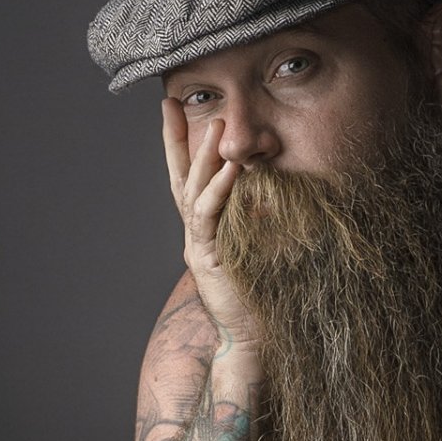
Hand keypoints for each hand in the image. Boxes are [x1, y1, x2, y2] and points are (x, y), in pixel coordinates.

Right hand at [162, 99, 259, 360]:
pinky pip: (210, 217)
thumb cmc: (261, 293)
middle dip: (175, 139)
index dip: (179, 144)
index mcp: (204, 228)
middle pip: (179, 177)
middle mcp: (195, 233)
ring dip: (203, 156)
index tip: (174, 110)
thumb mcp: (260, 243)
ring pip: (193, 192)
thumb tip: (271, 181)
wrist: (253, 336)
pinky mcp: (209, 258)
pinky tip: (233, 167)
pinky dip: (220, 190)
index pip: (188, 177)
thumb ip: (258, 214)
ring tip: (214, 125)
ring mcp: (198, 245)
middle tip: (170, 103)